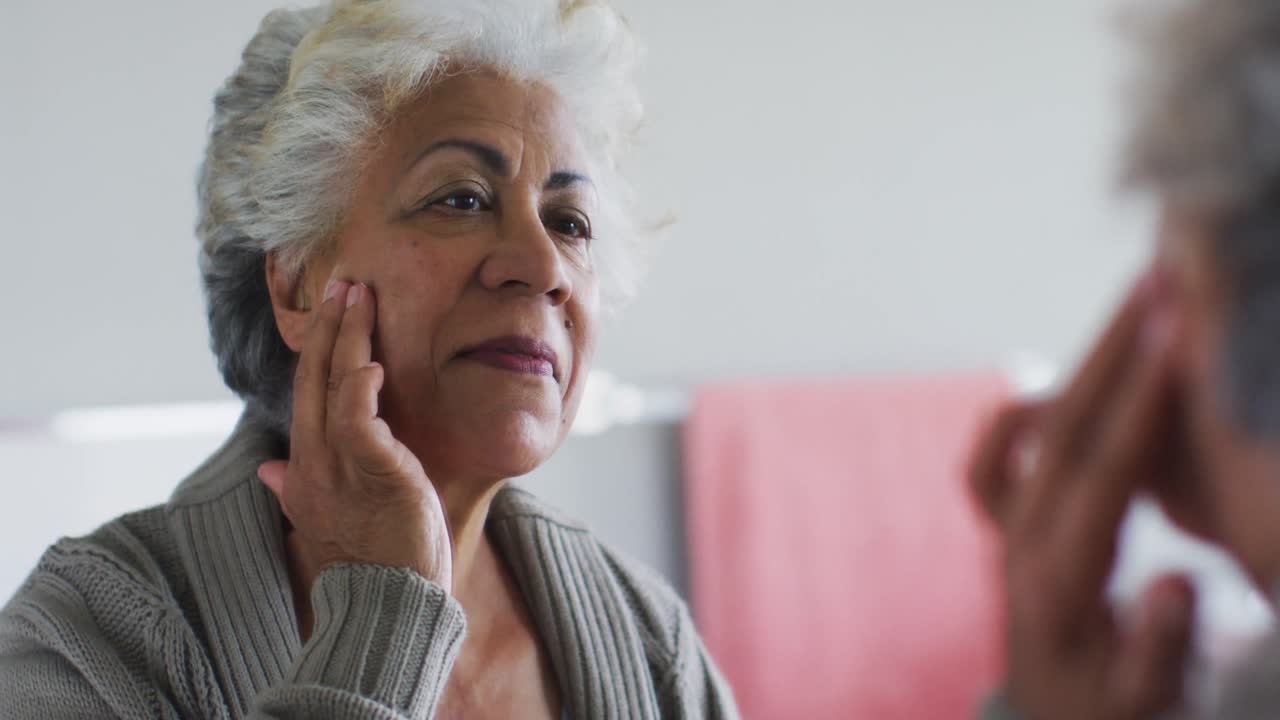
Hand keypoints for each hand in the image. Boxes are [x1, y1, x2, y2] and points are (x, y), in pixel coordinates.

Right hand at [257, 280, 452, 589]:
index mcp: (303, 471)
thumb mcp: (327, 519)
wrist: (387, 608)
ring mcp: (338, 465)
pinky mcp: (372, 470)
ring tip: (360, 296)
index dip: (315, 352)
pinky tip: (370, 362)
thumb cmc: (371, 565)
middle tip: (344, 284)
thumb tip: (267, 470)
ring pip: (334, 386)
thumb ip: (295, 490)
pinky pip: (359, 417)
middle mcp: (312, 463)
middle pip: (311, 380)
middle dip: (327, 328)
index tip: (331, 315)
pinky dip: (361, 386)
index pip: (304, 396)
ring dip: (346, 338)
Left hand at [969, 273, 1195, 719]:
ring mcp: (1007, 534)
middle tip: (1156, 279)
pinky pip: (991, 465)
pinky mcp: (1005, 533)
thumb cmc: (1109, 718)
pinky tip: (1047, 389)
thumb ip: (1158, 652)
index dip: (1142, 403)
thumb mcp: (1142, 706)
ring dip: (1082, 366)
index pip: (1103, 474)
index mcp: (1060, 580)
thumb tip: (1179, 582)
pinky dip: (1013, 420)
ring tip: (1131, 307)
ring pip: (1034, 431)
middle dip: (1112, 352)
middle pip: (1064, 431)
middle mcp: (1022, 544)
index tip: (1178, 335)